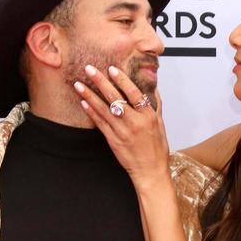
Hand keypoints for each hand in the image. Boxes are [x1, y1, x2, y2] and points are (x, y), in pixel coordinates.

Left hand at [73, 65, 169, 188]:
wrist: (150, 171)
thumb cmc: (157, 150)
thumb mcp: (161, 125)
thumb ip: (156, 106)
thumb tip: (154, 89)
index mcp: (148, 117)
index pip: (134, 93)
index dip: (122, 80)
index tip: (112, 69)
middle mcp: (134, 123)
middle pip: (115, 98)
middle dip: (101, 82)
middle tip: (89, 69)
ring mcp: (122, 132)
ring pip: (103, 110)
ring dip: (89, 95)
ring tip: (78, 84)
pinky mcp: (113, 141)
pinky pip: (100, 123)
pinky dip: (91, 112)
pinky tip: (83, 102)